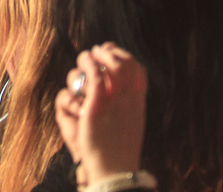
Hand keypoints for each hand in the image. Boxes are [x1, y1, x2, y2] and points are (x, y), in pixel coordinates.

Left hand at [55, 43, 147, 185]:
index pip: (138, 69)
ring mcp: (113, 101)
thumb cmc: (119, 148)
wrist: (114, 170)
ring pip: (106, 66)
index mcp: (137, 102)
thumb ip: (129, 102)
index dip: (124, 55)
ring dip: (94, 57)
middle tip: (96, 52)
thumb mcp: (131, 121)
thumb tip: (122, 87)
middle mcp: (128, 99)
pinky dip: (89, 65)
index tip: (111, 52)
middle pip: (124, 63)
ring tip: (85, 58)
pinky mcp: (96, 106)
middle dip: (109, 52)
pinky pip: (94, 77)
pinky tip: (84, 63)